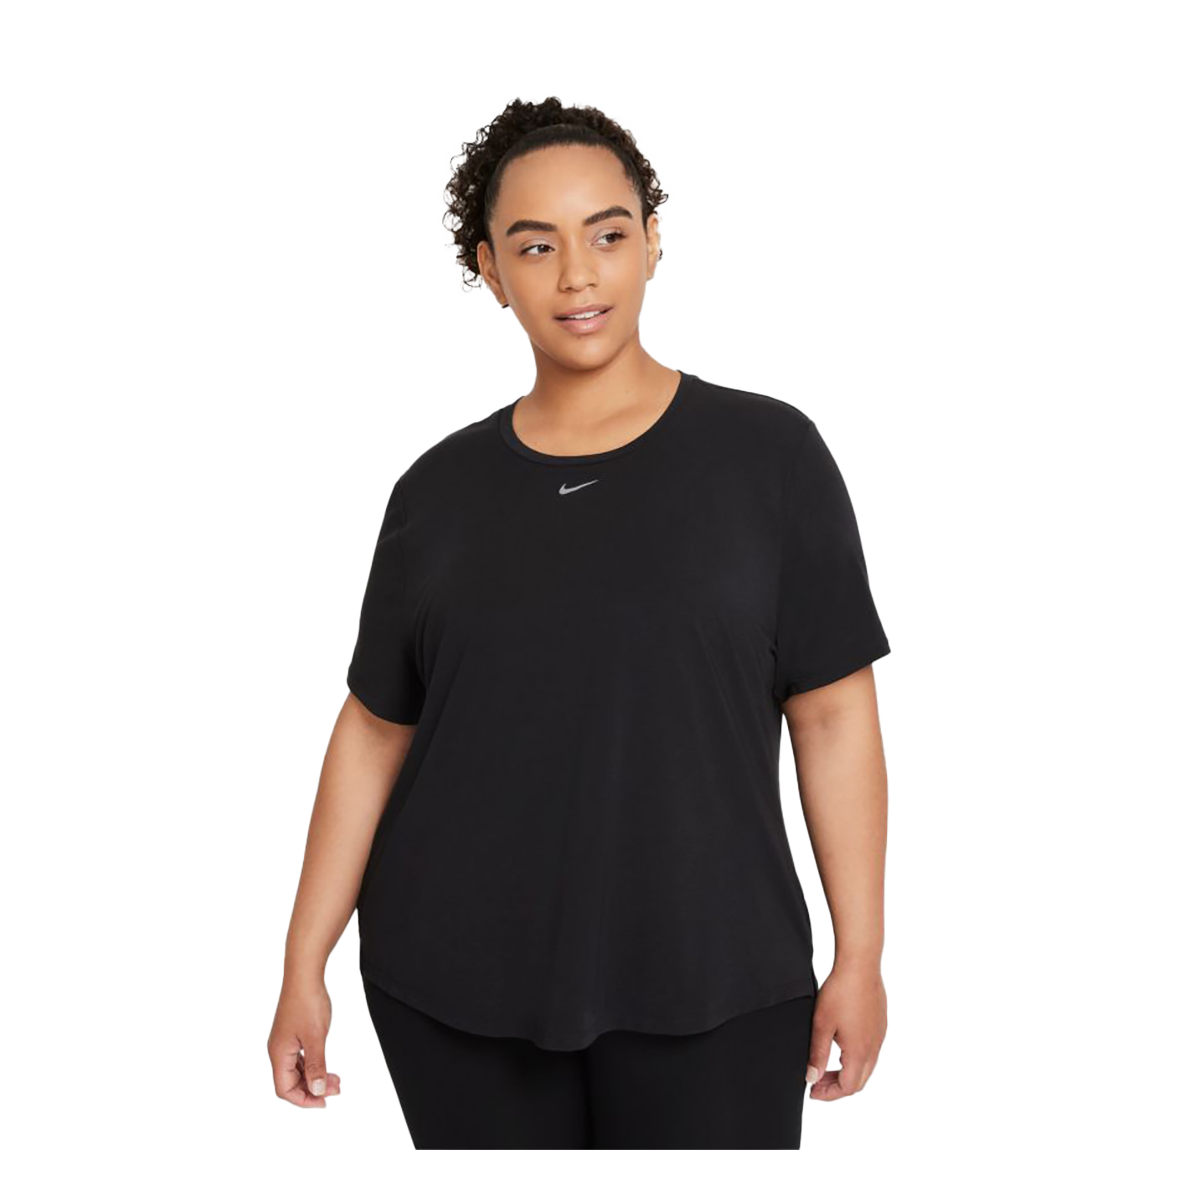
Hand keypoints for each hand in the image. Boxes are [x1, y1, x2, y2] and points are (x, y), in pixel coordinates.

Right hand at [267, 975, 342, 1107]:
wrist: (304, 974)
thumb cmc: (307, 1002)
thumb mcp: (316, 1037)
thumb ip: (316, 1065)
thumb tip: (317, 1090)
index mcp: (278, 1054)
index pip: (285, 1090)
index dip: (304, 1100)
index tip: (324, 1102)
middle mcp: (277, 1050)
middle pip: (290, 1082)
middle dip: (313, 1089)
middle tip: (336, 1089)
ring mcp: (283, 1041)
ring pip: (296, 1070)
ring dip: (314, 1077)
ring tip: (336, 1079)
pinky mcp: (291, 1033)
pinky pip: (299, 1057)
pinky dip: (312, 1064)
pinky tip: (325, 1064)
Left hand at [805, 962, 886, 1100]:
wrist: (860, 965)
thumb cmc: (841, 991)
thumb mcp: (821, 1024)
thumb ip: (817, 1054)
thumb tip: (812, 1077)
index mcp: (859, 1052)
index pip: (848, 1088)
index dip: (829, 1094)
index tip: (812, 1091)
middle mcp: (874, 1048)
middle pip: (858, 1082)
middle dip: (837, 1087)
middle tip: (817, 1082)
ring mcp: (879, 1036)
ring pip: (866, 1068)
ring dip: (847, 1073)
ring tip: (826, 1067)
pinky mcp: (880, 1025)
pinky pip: (871, 1052)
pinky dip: (855, 1059)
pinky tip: (841, 1047)